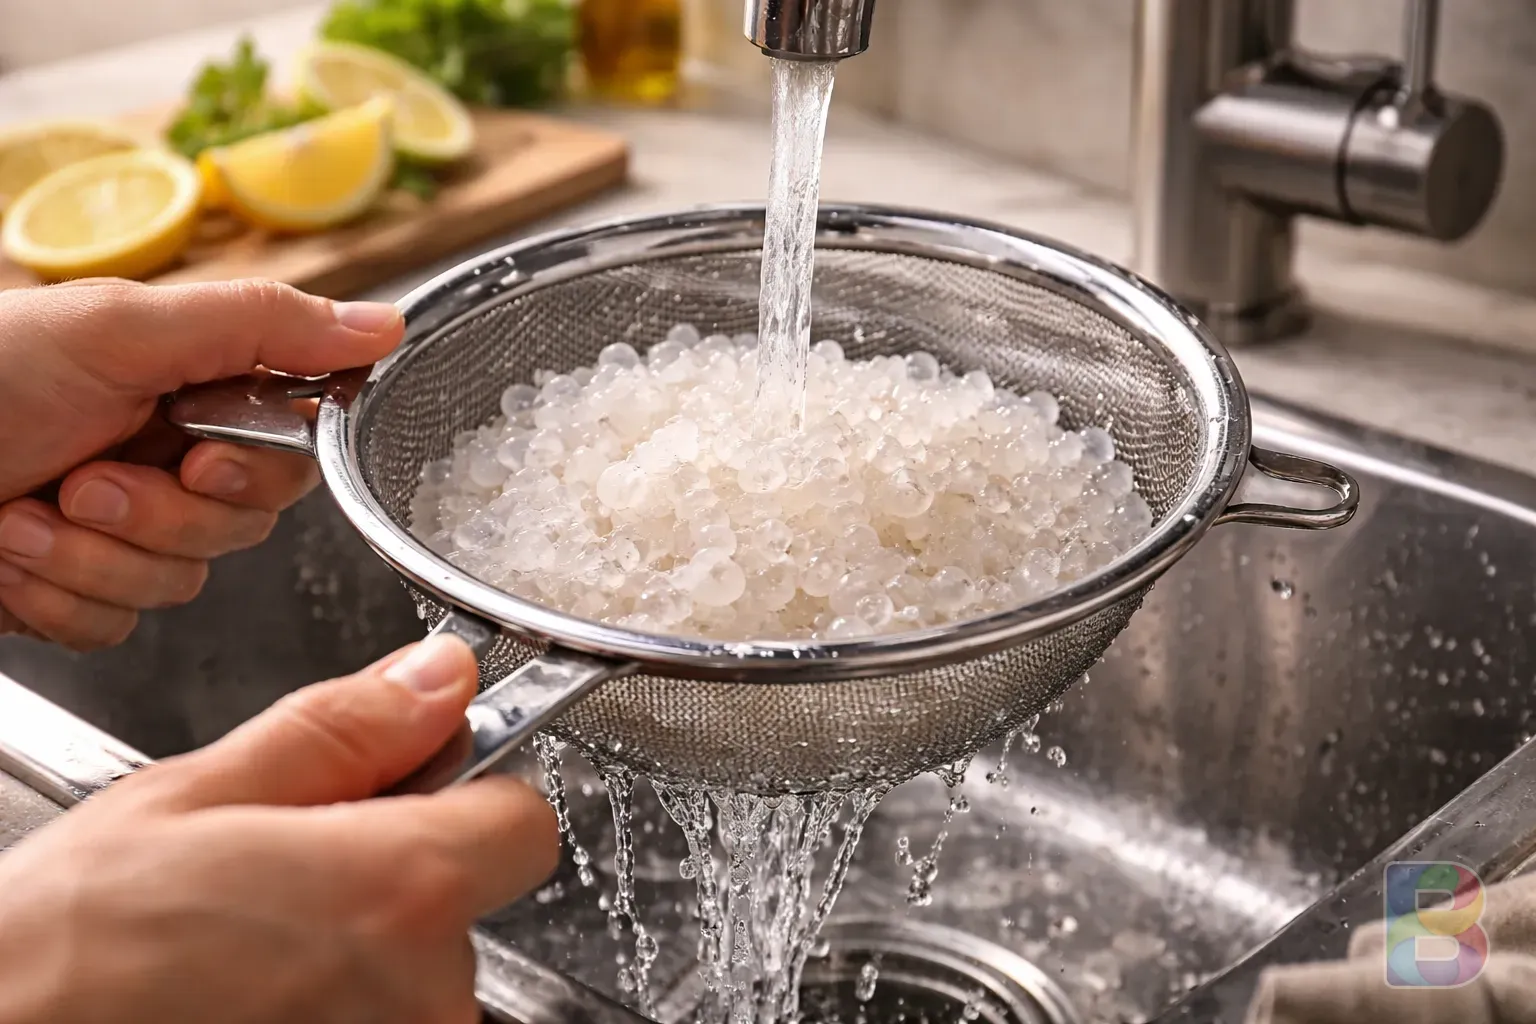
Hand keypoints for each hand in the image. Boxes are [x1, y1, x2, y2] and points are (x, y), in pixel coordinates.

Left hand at [0, 278, 403, 649]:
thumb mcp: (119, 329)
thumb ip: (263, 326)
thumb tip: (384, 326)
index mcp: (185, 392)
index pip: (288, 458)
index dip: (249, 475)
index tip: (197, 462)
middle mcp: (160, 463)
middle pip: (236, 534)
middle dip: (152, 518)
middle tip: (84, 479)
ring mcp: (114, 532)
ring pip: (174, 587)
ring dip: (88, 557)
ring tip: (22, 513)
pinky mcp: (70, 591)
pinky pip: (113, 628)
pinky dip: (54, 596)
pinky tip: (8, 552)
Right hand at [0, 635, 558, 1023]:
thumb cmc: (60, 956)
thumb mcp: (194, 797)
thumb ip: (345, 732)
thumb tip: (437, 679)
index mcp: (399, 890)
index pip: (525, 824)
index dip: (468, 798)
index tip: (406, 794)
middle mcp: (423, 994)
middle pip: (464, 903)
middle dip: (393, 879)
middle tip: (277, 883)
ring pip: (421, 977)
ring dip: (357, 958)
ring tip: (244, 953)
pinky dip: (334, 1010)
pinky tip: (248, 1002)